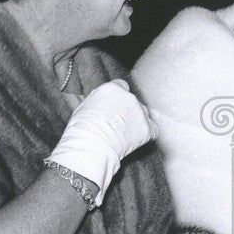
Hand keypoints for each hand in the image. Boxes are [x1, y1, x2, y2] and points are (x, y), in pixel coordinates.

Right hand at [48, 79, 157, 203]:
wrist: (91, 147)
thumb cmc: (81, 129)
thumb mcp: (84, 106)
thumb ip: (98, 99)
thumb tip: (100, 100)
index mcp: (112, 88)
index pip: (121, 86)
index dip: (117, 98)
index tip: (113, 107)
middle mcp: (129, 96)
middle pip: (132, 100)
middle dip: (126, 110)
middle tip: (116, 123)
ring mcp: (140, 112)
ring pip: (143, 113)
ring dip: (136, 121)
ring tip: (123, 134)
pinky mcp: (148, 128)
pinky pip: (152, 129)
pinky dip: (146, 134)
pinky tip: (134, 140)